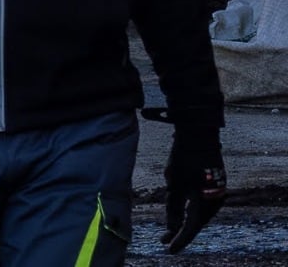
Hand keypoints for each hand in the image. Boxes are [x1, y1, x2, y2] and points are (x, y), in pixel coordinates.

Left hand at [162, 126, 225, 252]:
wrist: (199, 135)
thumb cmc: (184, 159)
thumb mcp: (174, 184)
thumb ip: (173, 207)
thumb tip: (171, 227)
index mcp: (206, 204)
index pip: (191, 228)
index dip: (180, 239)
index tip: (169, 248)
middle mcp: (215, 202)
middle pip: (197, 222)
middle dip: (181, 231)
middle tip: (165, 239)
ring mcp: (217, 192)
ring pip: (200, 213)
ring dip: (186, 220)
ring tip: (171, 228)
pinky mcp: (215, 185)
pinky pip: (203, 204)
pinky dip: (192, 210)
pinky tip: (183, 211)